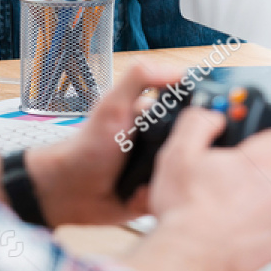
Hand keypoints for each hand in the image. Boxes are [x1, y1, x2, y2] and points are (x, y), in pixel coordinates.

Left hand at [24, 62, 190, 226]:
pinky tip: (137, 195)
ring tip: (145, 179)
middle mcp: (162, 143)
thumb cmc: (88, 144)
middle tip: (158, 159)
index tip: (199, 127)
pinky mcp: (156, 195)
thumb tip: (180, 71)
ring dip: (170, 179)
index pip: (193, 116)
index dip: (200, 121)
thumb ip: (140, 78)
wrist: (70, 189)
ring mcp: (160, 170)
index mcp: (158, 118)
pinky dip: (158, 197)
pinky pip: (172, 198)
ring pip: (187, 175)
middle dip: (184, 157)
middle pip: (195, 147)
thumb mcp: (113, 105)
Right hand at [147, 109, 270, 270]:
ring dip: (250, 203)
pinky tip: (222, 230)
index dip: (262, 140)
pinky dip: (247, 230)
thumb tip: (212, 118)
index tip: (246, 147)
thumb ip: (199, 123)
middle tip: (221, 181)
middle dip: (251, 174)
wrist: (186, 257)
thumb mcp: (179, 152)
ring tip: (217, 209)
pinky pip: (264, 231)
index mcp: (261, 163)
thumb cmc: (184, 209)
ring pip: (268, 203)